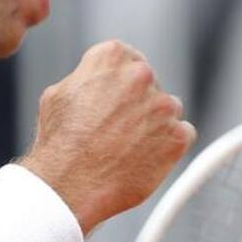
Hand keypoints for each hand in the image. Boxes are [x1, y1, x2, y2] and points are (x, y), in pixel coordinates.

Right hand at [21, 40, 195, 234]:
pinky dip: (168, 147)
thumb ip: (86, 78)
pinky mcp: (178, 136)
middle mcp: (141, 75)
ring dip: (154, 124)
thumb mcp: (59, 94)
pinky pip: (182, 135)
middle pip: (149, 84)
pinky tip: (144, 158)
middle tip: (117, 128)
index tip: (114, 99)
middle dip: (138, 103)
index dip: (119, 83)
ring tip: (127, 147)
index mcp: (112, 56)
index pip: (128, 60)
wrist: (70, 185)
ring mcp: (164, 106)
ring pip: (167, 110)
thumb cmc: (60, 143)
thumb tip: (95, 80)